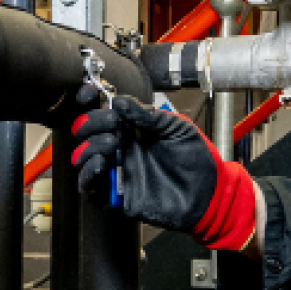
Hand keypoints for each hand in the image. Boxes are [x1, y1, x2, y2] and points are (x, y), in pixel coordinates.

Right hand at [71, 87, 258, 251]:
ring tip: (112, 143)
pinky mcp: (115, 196)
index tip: (90, 93)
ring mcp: (116, 171)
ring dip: (90, 147)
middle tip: (110, 122)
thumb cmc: (195, 158)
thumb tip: (118, 101)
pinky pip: (89, 187)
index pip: (99, 111)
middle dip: (91, 123)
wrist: (208, 192)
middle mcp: (119, 148)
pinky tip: (100, 164)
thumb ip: (147, 115)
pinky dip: (88, 174)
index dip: (88, 100)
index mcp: (131, 128)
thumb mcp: (175, 127)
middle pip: (86, 132)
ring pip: (82, 157)